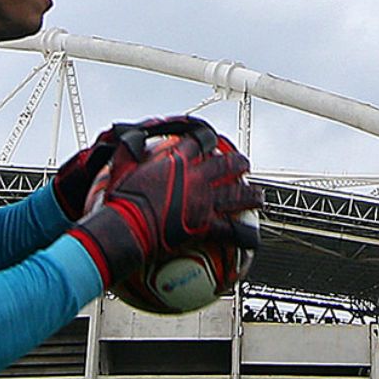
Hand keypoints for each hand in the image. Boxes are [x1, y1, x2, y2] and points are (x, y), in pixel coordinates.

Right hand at [69, 125, 261, 286]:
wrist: (128, 225)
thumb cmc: (120, 199)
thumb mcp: (120, 167)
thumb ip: (128, 151)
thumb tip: (128, 139)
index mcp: (177, 160)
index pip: (198, 142)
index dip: (207, 139)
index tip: (211, 141)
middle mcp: (196, 177)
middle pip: (225, 165)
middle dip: (238, 162)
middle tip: (245, 165)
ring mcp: (204, 201)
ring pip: (236, 194)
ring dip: (250, 194)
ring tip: (259, 196)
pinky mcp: (205, 225)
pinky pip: (230, 231)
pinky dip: (244, 236)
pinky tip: (254, 239)